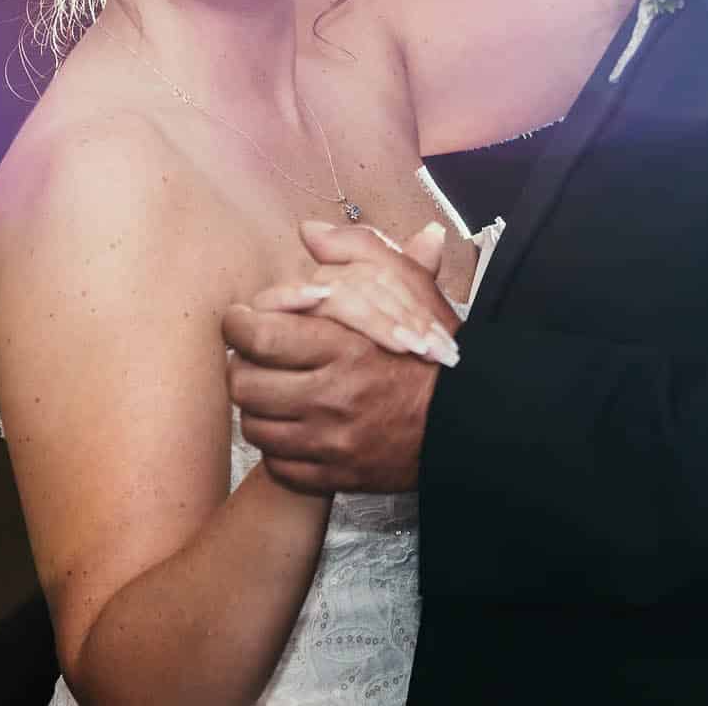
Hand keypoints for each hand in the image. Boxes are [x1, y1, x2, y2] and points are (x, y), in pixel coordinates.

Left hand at [224, 227, 447, 495]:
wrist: (470, 422)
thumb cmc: (431, 355)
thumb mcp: (406, 290)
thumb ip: (358, 252)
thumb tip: (310, 231)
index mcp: (345, 345)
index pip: (258, 335)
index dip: (237, 324)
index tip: (242, 320)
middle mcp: (333, 395)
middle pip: (245, 383)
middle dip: (244, 366)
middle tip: (256, 359)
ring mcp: (332, 442)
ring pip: (255, 427)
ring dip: (259, 408)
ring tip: (276, 393)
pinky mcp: (335, 476)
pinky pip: (277, 465)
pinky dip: (280, 448)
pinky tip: (297, 428)